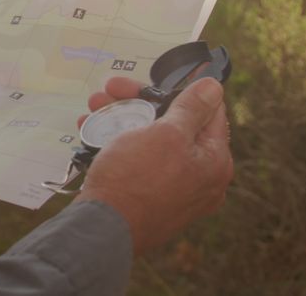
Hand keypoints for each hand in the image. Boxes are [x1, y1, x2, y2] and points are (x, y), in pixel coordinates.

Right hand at [75, 77, 233, 254]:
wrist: (102, 229)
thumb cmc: (136, 179)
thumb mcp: (166, 134)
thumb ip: (191, 109)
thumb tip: (214, 88)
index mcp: (215, 161)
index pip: (209, 112)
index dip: (183, 89)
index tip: (159, 76)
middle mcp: (199, 178)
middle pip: (174, 125)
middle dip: (139, 102)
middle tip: (112, 89)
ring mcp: (173, 190)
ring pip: (150, 141)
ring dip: (121, 119)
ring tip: (93, 107)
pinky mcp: (148, 198)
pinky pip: (137, 161)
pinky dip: (117, 144)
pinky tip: (91, 130)